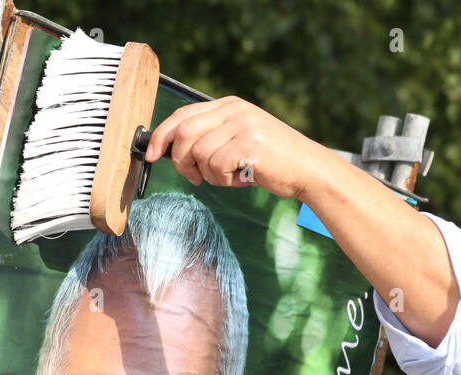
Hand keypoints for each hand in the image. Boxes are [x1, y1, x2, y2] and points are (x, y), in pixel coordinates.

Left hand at [144, 96, 329, 198]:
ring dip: (208, 175)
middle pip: (183, 133)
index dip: (162, 135)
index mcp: (229, 105)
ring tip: (230, 177)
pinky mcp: (249, 143)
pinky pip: (216, 166)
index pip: (182, 115)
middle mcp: (234, 110)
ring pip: (198, 154)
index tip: (152, 155)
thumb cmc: (271, 161)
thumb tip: (173, 152)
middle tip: (194, 178)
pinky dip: (224, 181)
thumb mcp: (238, 140)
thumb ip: (211, 138)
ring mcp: (242, 124)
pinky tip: (242, 179)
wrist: (308, 169)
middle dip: (180, 161)